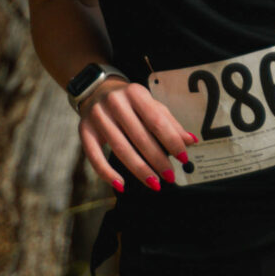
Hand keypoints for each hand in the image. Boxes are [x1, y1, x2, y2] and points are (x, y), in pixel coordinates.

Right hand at [76, 77, 195, 194]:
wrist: (96, 90)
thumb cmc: (129, 102)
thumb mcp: (151, 105)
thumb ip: (169, 123)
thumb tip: (190, 141)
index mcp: (135, 93)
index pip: (156, 121)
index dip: (171, 141)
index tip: (183, 158)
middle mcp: (115, 103)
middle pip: (139, 137)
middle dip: (157, 159)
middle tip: (170, 176)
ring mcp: (97, 117)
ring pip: (120, 148)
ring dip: (139, 169)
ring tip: (154, 183)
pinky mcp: (84, 130)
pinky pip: (94, 156)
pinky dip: (107, 173)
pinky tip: (121, 185)